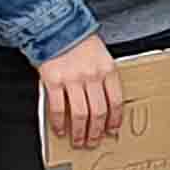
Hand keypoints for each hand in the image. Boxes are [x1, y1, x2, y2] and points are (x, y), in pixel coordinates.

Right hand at [36, 33, 122, 148]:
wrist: (58, 28)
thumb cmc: (81, 43)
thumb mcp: (102, 57)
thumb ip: (105, 78)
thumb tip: (107, 103)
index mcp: (108, 70)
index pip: (116, 101)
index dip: (115, 120)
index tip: (112, 131)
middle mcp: (92, 76)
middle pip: (99, 112)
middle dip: (96, 131)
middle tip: (93, 141)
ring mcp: (72, 79)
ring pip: (80, 114)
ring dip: (80, 132)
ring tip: (78, 141)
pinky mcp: (53, 81)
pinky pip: (58, 108)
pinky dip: (59, 123)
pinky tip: (60, 130)